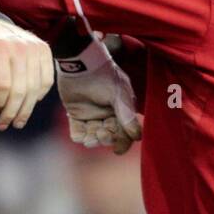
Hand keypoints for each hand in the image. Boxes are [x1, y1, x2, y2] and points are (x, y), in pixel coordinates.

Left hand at [0, 19, 53, 129]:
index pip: (3, 84)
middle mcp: (19, 46)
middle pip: (20, 89)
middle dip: (12, 112)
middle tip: (4, 124)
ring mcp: (34, 48)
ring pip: (34, 88)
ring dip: (26, 109)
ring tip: (18, 122)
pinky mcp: (44, 50)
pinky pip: (46, 79)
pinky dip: (39, 95)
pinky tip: (29, 104)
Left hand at [58, 38, 141, 153]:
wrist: (80, 63)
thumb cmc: (104, 76)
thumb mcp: (119, 94)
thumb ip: (126, 115)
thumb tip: (137, 137)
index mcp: (121, 110)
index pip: (124, 132)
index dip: (122, 142)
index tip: (117, 150)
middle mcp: (107, 114)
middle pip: (109, 136)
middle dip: (106, 139)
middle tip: (101, 134)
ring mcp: (91, 115)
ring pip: (93, 136)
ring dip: (93, 140)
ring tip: (90, 139)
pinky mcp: (75, 114)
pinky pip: (77, 131)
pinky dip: (79, 137)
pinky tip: (81, 136)